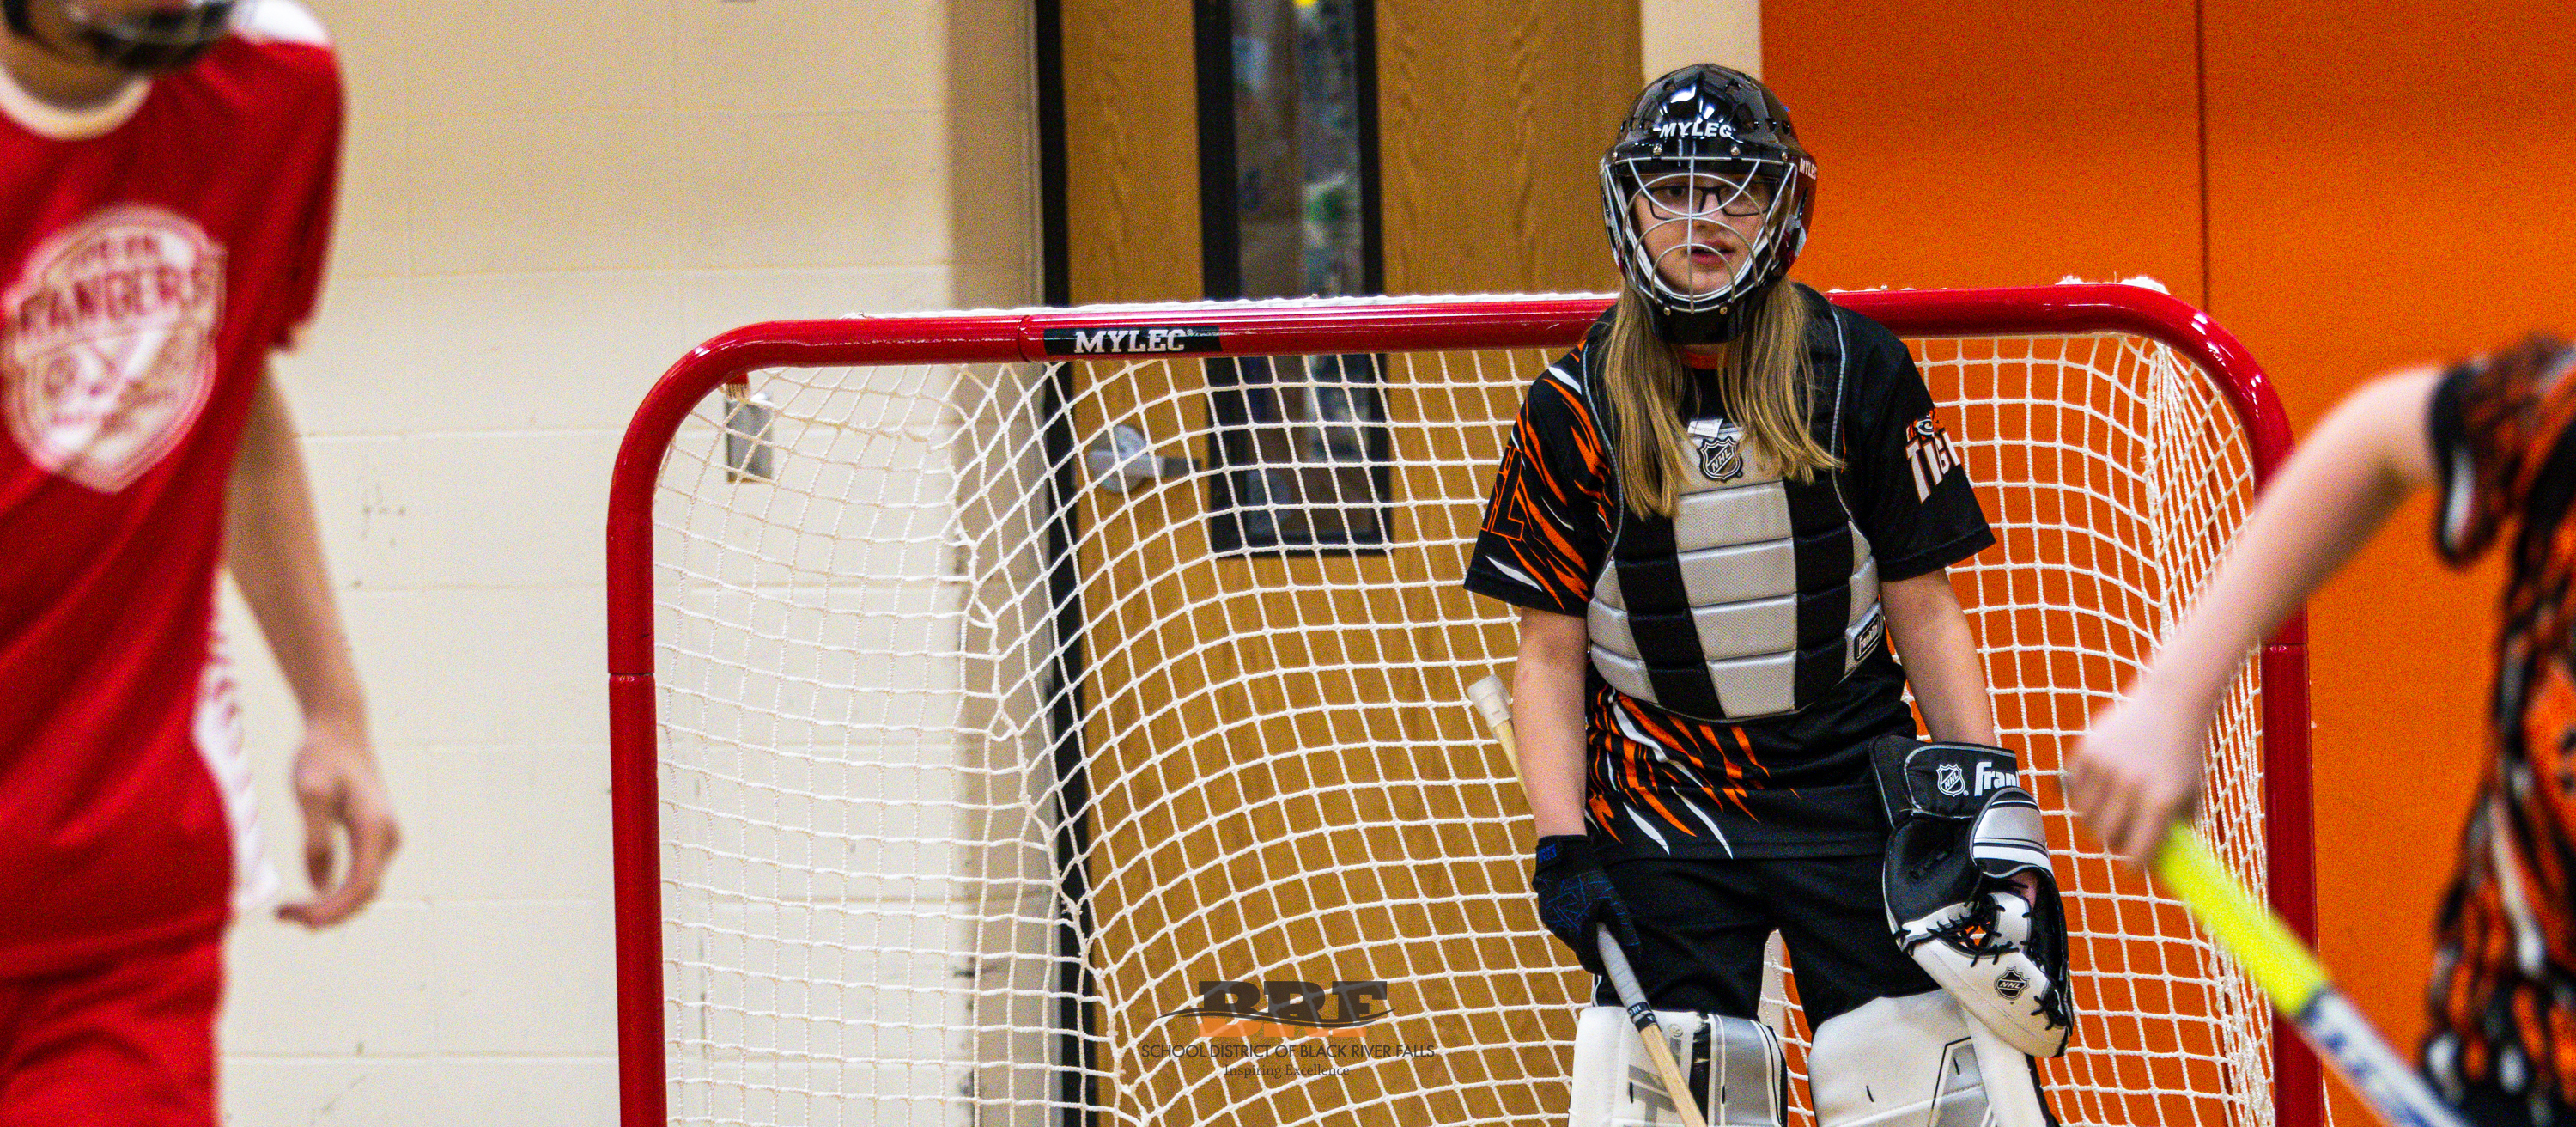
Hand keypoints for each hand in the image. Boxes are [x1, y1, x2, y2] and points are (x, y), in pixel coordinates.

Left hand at [276, 722, 399, 927]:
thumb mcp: (311, 796)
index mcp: (376, 829)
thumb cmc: (321, 757)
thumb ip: (316, 840)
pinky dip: (334, 892)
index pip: (360, 887)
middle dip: (327, 913)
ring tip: (290, 911)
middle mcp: (388, 838)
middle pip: (364, 894)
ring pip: (362, 888)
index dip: (331, 911)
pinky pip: (358, 876)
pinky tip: (307, 893)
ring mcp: (384, 838)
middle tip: (283, 917)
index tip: (296, 919)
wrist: (339, 729)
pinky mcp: (373, 836)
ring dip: (330, 906)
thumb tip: (319, 886)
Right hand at [1529, 835, 1640, 976]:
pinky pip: (1560, 925)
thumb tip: (1634, 954)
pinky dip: (1570, 921)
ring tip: (1588, 909)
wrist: (1564, 858)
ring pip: (1570, 937)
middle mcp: (1561, 930)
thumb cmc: (1591, 880)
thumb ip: (1623, 931)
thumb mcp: (1612, 904)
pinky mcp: (1545, 914)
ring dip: (1580, 931)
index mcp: (1578, 930)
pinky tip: (1576, 904)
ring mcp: (1550, 922)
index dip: (1601, 965)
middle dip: (1592, 944)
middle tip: (1603, 927)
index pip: (1589, 962)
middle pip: (1580, 949)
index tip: (1610, 965)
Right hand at [2064, 684, 2209, 865]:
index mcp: (2161, 801)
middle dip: (2112, 840)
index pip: (2137, 854)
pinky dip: (2082, 794)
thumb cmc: (2183, 757)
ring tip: (2110, 808)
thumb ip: (2174, 830)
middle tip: (2120, 833)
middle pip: (2104, 837)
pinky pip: (2073, 790)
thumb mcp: (2189, 795)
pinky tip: (2100, 785)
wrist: (2172, 704)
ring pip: (2084, 816)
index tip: (2132, 866)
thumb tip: (2154, 866)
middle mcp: (2131, 785)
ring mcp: (2105, 766)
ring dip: (2095, 818)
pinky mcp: (2086, 750)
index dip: (2134, 866)